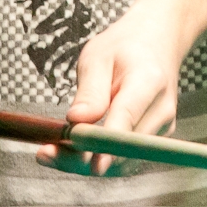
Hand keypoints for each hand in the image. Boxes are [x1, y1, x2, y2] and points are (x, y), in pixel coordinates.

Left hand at [32, 1, 191, 176]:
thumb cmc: (125, 47)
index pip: (128, 117)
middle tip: (45, 154)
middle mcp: (161, 110)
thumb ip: (89, 90)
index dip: (109, 144)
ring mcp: (161, 128)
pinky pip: (122, 160)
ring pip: (122, 161)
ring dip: (85, 163)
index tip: (93, 164)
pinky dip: (94, 161)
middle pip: (124, 149)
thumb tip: (76, 121)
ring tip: (50, 153)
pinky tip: (68, 153)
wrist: (157, 42)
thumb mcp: (99, 56)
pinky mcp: (153, 141)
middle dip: (84, 158)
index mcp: (149, 81)